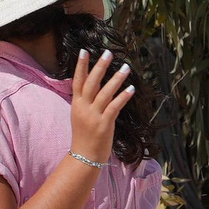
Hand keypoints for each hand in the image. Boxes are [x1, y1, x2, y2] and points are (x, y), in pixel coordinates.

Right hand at [67, 48, 132, 165]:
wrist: (84, 157)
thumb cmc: (84, 136)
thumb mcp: (80, 116)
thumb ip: (87, 102)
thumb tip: (98, 88)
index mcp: (77, 104)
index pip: (77, 81)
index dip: (80, 66)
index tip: (84, 51)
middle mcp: (84, 108)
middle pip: (91, 83)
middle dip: (99, 66)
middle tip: (108, 53)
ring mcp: (93, 116)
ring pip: (105, 93)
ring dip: (116, 79)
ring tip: (126, 67)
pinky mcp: (104, 124)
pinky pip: (114, 107)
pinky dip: (123, 97)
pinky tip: (131, 89)